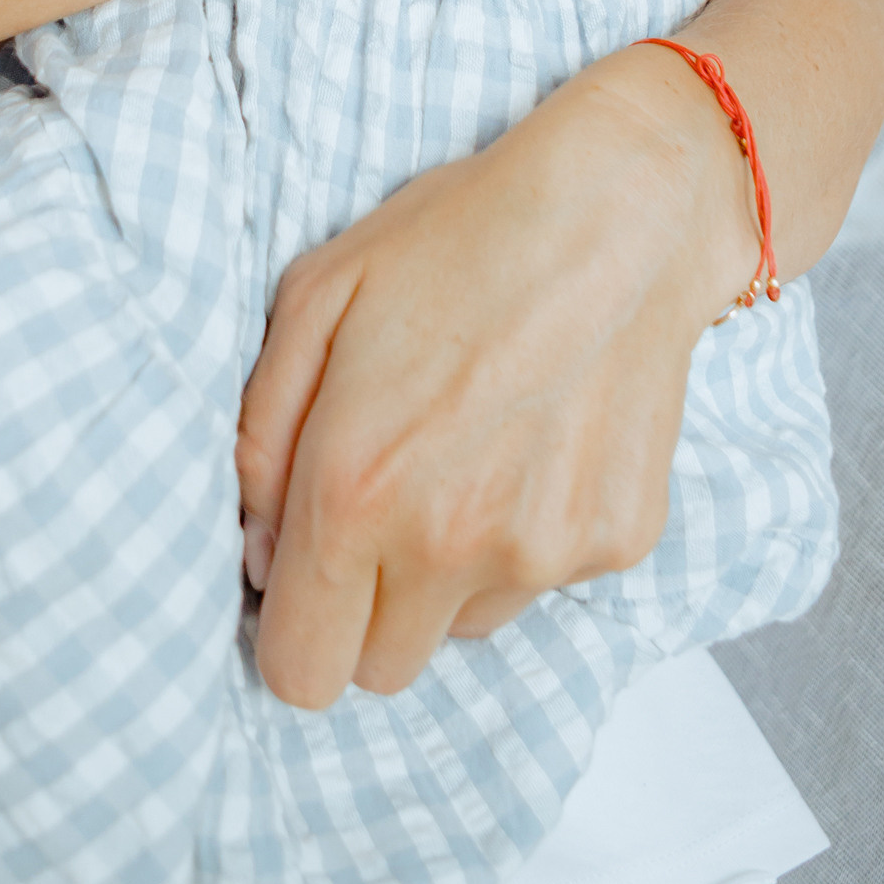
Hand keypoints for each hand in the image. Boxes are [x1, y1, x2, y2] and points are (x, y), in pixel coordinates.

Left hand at [235, 38, 753, 707]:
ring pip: (464, 628)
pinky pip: (545, 582)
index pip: (301, 673)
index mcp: (355, 490)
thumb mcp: (315, 299)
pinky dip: (532, 534)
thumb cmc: (458, 238)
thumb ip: (260, 439)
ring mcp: (541, 552)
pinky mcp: (616, 543)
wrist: (622, 210)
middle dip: (367, 607)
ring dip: (452, 573)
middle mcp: (448, 543)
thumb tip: (260, 549)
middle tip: (388, 504)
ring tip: (473, 451)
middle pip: (381, 669)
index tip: (307, 575)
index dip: (295, 629)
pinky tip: (539, 439)